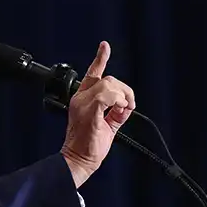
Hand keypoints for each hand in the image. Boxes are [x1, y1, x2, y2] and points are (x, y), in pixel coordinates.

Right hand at [58, 41, 134, 186]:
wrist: (78, 160)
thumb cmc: (89, 146)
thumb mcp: (106, 124)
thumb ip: (115, 112)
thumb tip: (126, 106)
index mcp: (82, 99)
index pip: (92, 74)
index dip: (100, 58)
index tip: (105, 46)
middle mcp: (80, 98)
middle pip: (108, 79)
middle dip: (124, 90)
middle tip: (128, 106)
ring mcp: (83, 104)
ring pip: (109, 84)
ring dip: (123, 96)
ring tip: (124, 109)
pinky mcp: (88, 111)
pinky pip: (107, 95)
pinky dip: (118, 100)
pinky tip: (119, 109)